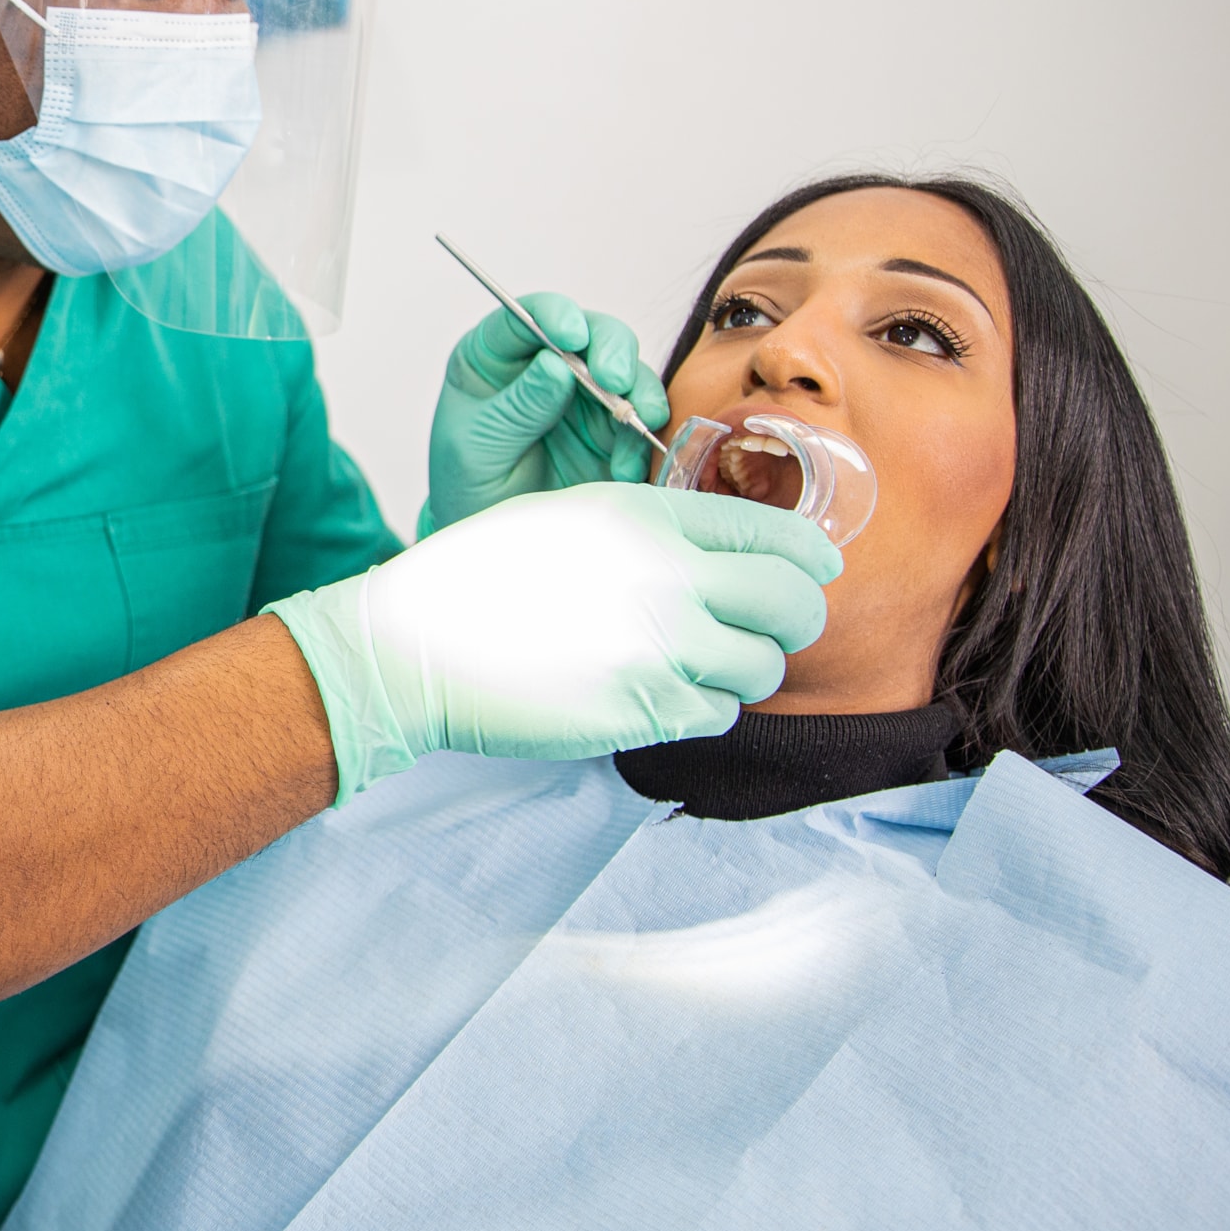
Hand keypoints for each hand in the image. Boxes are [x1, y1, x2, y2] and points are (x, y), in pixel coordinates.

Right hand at [267, 484, 840, 803]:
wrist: (415, 645)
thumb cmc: (484, 576)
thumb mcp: (575, 515)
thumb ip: (661, 527)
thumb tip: (741, 551)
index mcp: (650, 518)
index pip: (778, 535)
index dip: (810, 559)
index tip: (813, 573)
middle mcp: (668, 579)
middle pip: (795, 606)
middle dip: (795, 619)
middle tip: (771, 627)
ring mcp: (661, 651)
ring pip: (764, 668)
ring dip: (742, 668)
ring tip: (695, 663)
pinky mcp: (644, 713)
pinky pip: (717, 715)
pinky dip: (701, 707)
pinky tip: (657, 691)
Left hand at [421, 293, 673, 535]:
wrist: (491, 533)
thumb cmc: (465, 483)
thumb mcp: (477, 445)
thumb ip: (517, 406)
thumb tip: (556, 364)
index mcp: (495, 355)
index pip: (528, 316)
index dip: (555, 316)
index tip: (571, 336)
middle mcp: (545, 366)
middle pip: (592, 333)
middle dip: (610, 350)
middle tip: (614, 380)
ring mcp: (582, 396)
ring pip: (626, 372)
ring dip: (637, 393)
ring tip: (636, 422)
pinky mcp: (611, 431)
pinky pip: (640, 421)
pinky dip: (642, 438)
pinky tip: (625, 464)